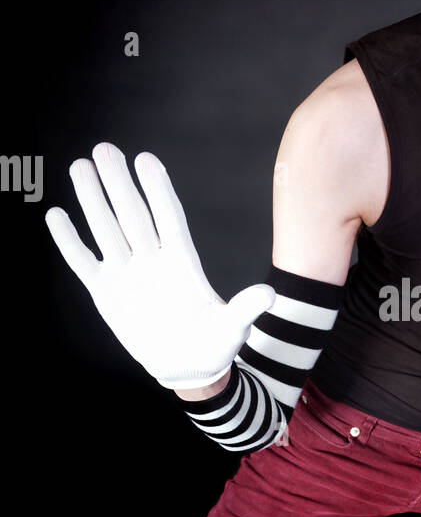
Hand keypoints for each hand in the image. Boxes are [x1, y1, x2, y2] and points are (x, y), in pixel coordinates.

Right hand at [45, 142, 274, 387]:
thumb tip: (269, 296)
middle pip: (133, 214)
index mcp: (182, 262)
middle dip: (118, 183)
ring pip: (107, 229)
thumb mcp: (232, 328)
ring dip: (93, 200)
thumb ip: (244, 309)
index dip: (157, 190)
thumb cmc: (214, 345)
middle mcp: (152, 260)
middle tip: (104, 148)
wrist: (186, 368)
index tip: (145, 159)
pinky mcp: (105, 292)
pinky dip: (70, 241)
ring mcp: (127, 273)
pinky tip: (55, 215)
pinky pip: (84, 262)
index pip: (167, 218)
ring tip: (80, 166)